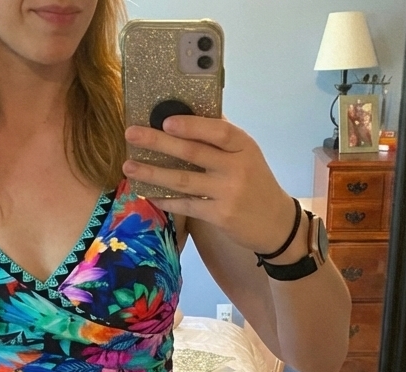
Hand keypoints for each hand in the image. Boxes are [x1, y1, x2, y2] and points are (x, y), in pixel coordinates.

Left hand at [123, 116, 297, 254]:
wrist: (276, 223)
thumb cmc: (256, 183)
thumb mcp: (247, 155)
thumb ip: (222, 139)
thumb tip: (189, 114)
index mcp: (244, 146)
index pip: (217, 130)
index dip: (190, 125)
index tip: (165, 121)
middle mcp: (237, 168)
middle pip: (193, 152)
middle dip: (158, 143)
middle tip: (132, 135)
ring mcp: (228, 193)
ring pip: (183, 180)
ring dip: (153, 173)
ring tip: (129, 167)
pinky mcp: (220, 216)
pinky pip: (187, 205)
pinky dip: (166, 200)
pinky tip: (150, 195)